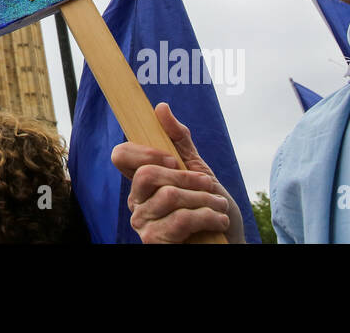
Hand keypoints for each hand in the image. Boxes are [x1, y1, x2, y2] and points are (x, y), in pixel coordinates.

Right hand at [109, 102, 245, 243]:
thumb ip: (179, 140)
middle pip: (146, 174)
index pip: (120, 156)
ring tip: (218, 206)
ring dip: (204, 199)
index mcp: (141, 183)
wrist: (228, 241)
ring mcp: (143, 224)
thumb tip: (161, 107)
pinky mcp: (155, 242)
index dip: (145, 152)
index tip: (172, 159)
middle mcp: (136, 202)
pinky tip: (217, 221)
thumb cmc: (210, 208)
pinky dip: (206, 217)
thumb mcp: (198, 169)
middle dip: (185, 177)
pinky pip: (179, 220)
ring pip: (169, 196)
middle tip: (207, 183)